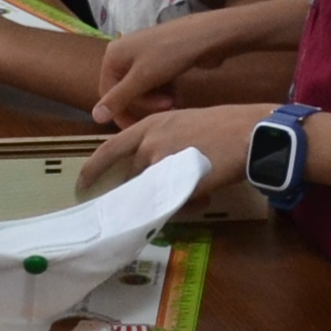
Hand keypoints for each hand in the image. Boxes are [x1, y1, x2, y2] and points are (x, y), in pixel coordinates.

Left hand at [81, 102, 253, 196]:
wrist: (249, 133)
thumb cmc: (223, 125)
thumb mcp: (184, 125)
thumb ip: (164, 143)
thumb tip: (156, 166)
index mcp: (149, 125)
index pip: (109, 149)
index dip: (93, 169)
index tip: (82, 184)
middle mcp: (149, 142)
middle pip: (132, 176)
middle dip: (143, 188)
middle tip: (160, 194)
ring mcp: (162, 163)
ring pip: (152, 192)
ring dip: (168, 197)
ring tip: (194, 193)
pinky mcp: (177, 182)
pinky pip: (170, 203)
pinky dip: (184, 205)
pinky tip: (202, 199)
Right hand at [91, 13, 247, 121]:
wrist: (207, 35)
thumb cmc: (171, 54)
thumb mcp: (143, 78)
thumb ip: (119, 99)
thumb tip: (94, 117)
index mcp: (113, 56)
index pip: (108, 94)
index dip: (121, 113)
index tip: (136, 129)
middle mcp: (124, 54)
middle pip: (126, 92)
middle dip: (144, 104)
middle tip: (166, 106)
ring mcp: (143, 55)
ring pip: (142, 89)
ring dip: (156, 99)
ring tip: (173, 100)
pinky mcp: (161, 57)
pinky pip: (155, 81)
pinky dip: (164, 90)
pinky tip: (176, 92)